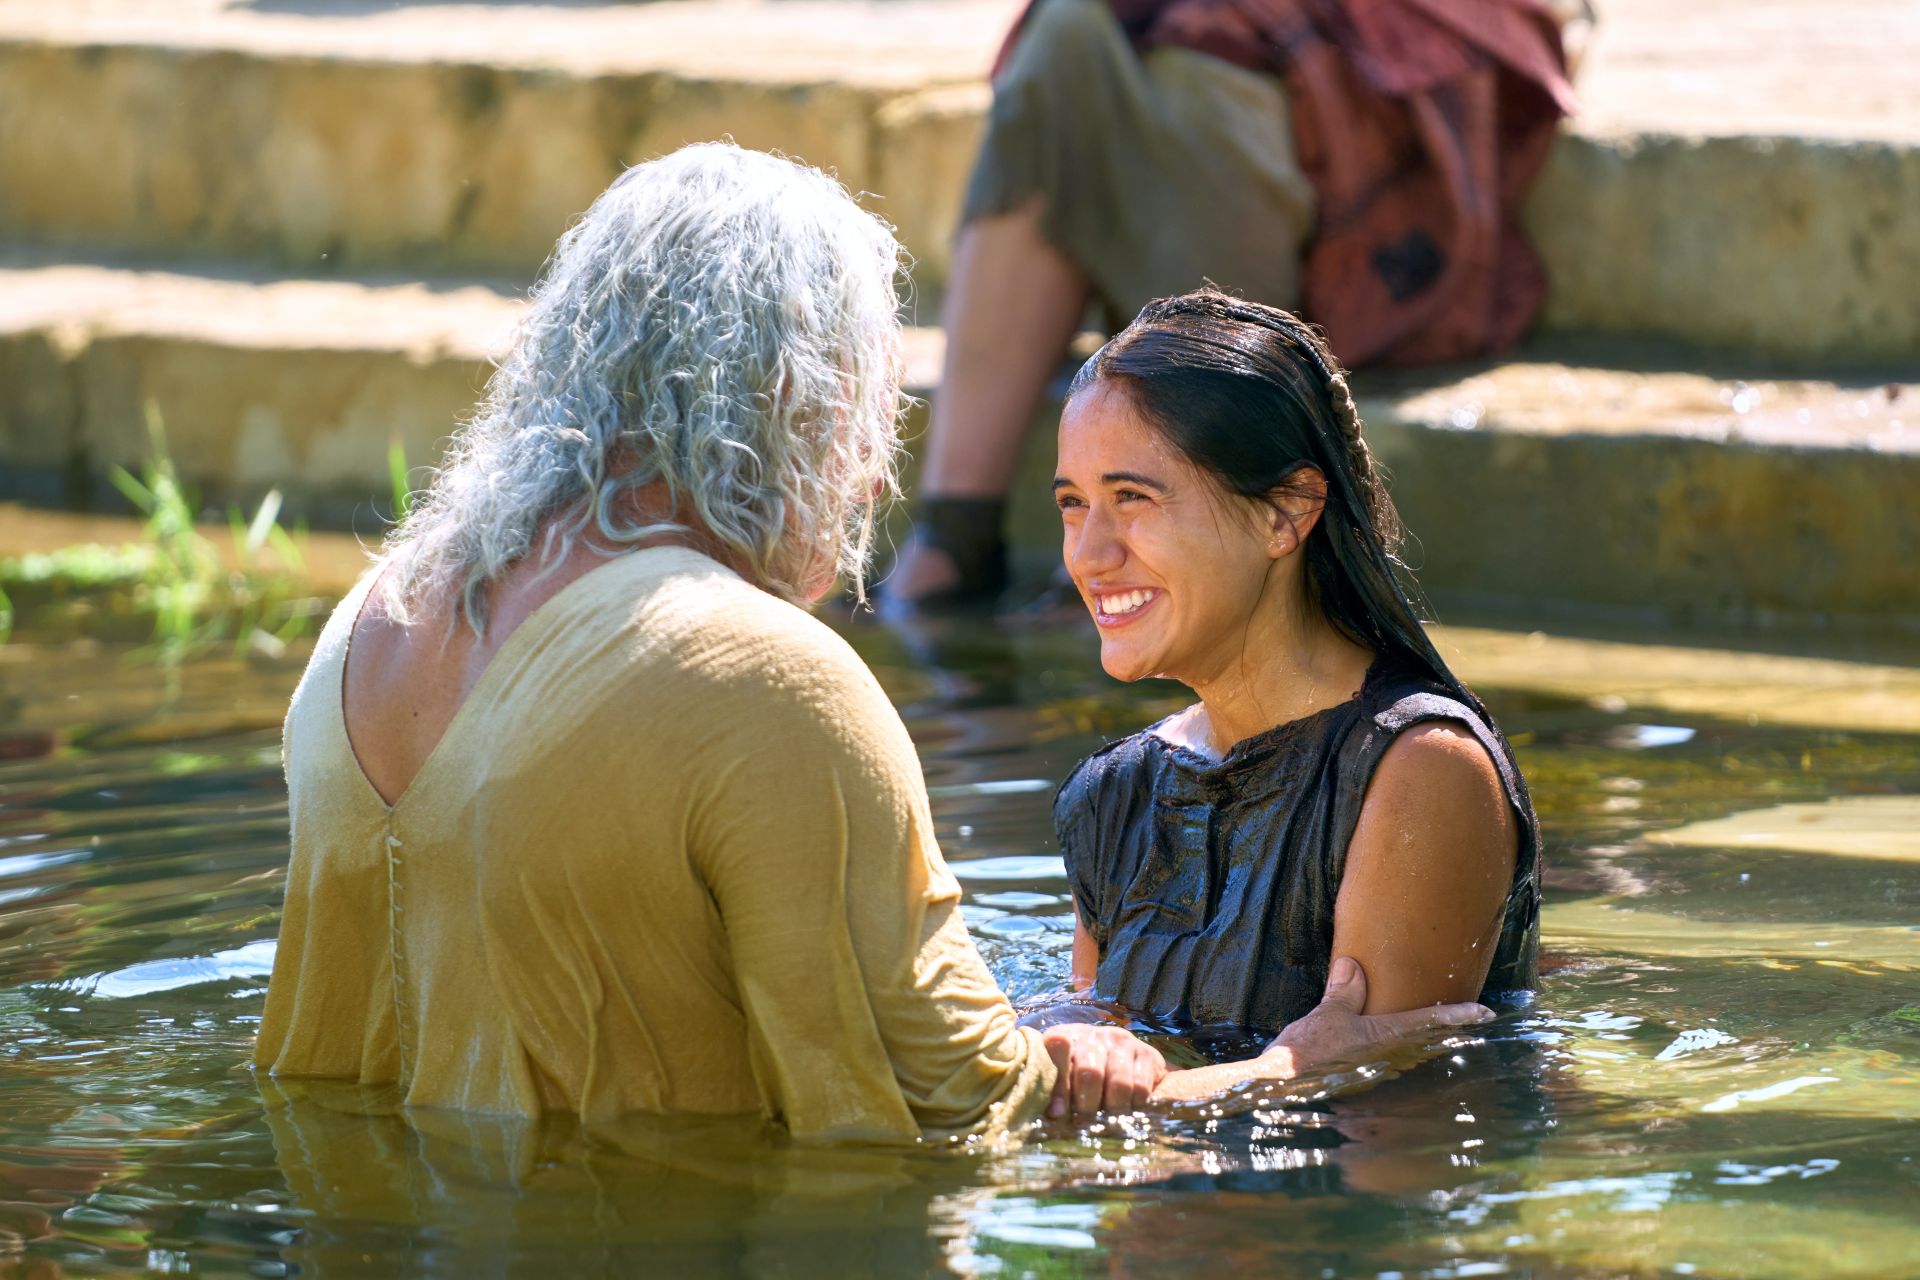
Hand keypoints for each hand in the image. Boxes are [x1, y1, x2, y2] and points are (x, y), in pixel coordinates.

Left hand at [1040, 1023, 1168, 1117]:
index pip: (1058, 1044)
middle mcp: (1093, 1034)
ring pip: (1119, 1083)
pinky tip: (1128, 1108)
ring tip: (1108, 1118)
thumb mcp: (1062, 1085)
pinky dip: (1135, 1106)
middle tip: (1086, 1121)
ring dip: (1113, 1109)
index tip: (1058, 1113)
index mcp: (1064, 1037)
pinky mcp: (1147, 1053)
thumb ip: (1054, 1095)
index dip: (1058, 1082)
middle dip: (1087, 1105)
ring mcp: (1122, 1041)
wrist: (1122, 1070)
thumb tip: (1056, 1113)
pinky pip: (1141, 1088)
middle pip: (1090, 1071)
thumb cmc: (1079, 1083)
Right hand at [1264, 955, 1492, 1075]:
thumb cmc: (1310, 1050)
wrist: (1285, 1088)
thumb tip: (1353, 964)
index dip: (1460, 1015)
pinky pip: (1389, 1069)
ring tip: (1438, 1043)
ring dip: (1425, 1051)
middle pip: (1429, 1044)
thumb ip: (1344, 990)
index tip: (1487, 1012)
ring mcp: (1378, 1075)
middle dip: (1449, 1036)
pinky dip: (1398, 1062)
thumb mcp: (1327, 1014)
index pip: (1431, 1021)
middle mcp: (1390, 1057)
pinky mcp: (1362, 1085)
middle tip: (1472, 1028)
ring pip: (1411, 1058)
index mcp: (1386, 1035)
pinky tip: (1391, 1060)